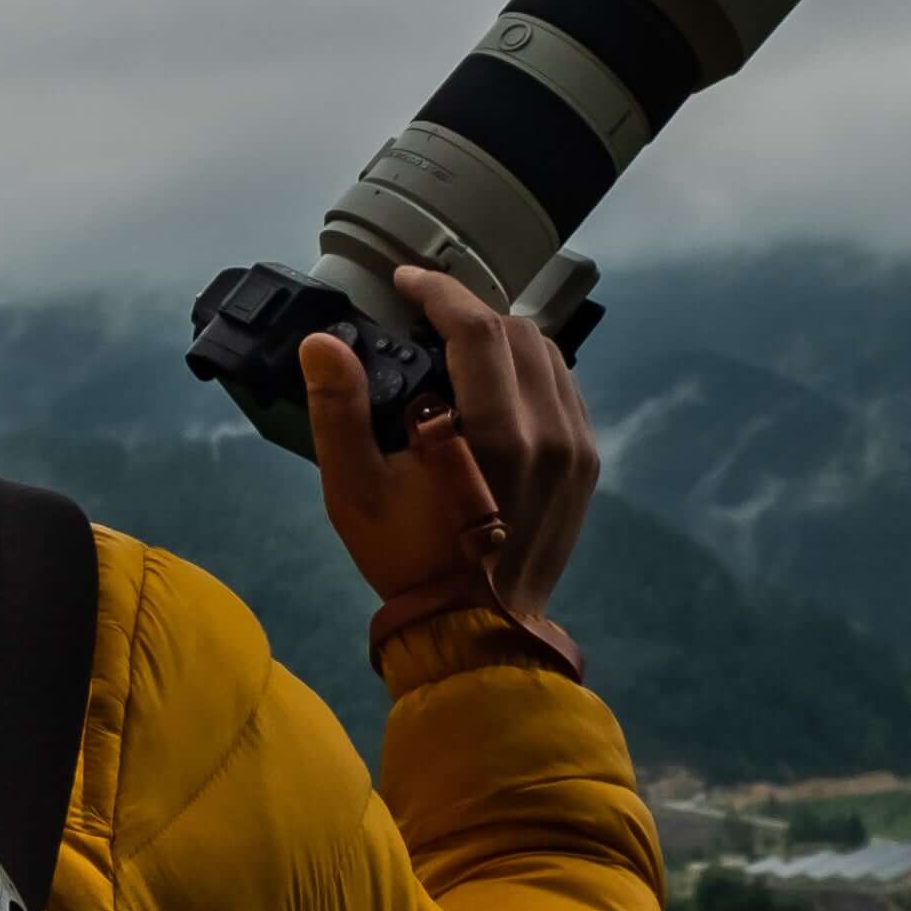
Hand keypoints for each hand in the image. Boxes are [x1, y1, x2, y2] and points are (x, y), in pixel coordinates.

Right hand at [301, 264, 601, 623]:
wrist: (476, 630)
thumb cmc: (409, 561)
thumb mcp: (355, 492)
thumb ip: (338, 411)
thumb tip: (322, 343)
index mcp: (495, 434)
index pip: (477, 329)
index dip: (438, 292)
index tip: (406, 281)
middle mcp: (548, 432)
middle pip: (516, 333)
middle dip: (468, 314)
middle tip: (424, 319)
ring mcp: (576, 449)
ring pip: (548, 356)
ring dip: (502, 338)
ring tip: (459, 347)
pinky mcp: (587, 466)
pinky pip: (565, 391)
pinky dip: (531, 372)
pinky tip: (498, 385)